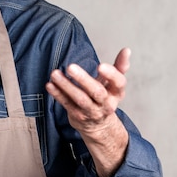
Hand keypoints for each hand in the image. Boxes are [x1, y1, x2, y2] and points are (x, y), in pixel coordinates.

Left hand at [45, 48, 130, 176]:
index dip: (111, 75)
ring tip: (55, 74)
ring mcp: (91, 111)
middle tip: (71, 67)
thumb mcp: (114, 85)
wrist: (99, 126)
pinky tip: (50, 85)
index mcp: (116, 93)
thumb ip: (119, 66)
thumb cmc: (105, 98)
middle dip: (83, 79)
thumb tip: (126, 50)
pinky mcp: (77, 115)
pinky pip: (67, 104)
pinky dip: (58, 94)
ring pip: (80, 99)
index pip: (118, 83)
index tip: (100, 65)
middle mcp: (106, 104)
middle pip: (97, 92)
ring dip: (66, 86)